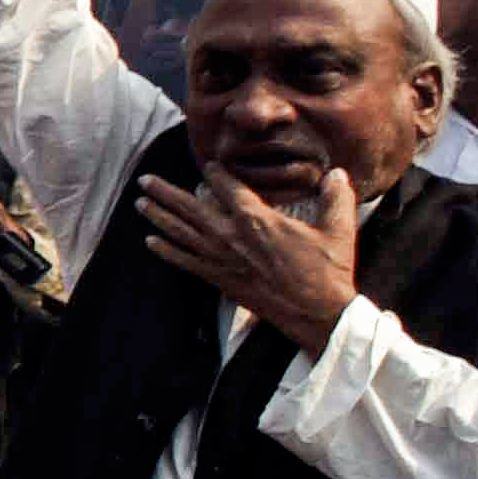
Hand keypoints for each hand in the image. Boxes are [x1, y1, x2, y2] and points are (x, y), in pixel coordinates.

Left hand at [136, 163, 358, 355]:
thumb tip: (338, 172)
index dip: (215, 173)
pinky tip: (149, 243)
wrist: (318, 313)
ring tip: (139, 203)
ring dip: (158, 217)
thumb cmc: (328, 270)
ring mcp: (223, 259)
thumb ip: (336, 197)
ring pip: (182, 233)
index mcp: (257, 219)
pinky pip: (186, 262)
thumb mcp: (338, 229)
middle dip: (165, 192)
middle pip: (190, 207)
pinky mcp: (221, 280)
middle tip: (144, 180)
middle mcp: (232, 236)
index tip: (206, 165)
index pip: (227, 187)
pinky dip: (167, 252)